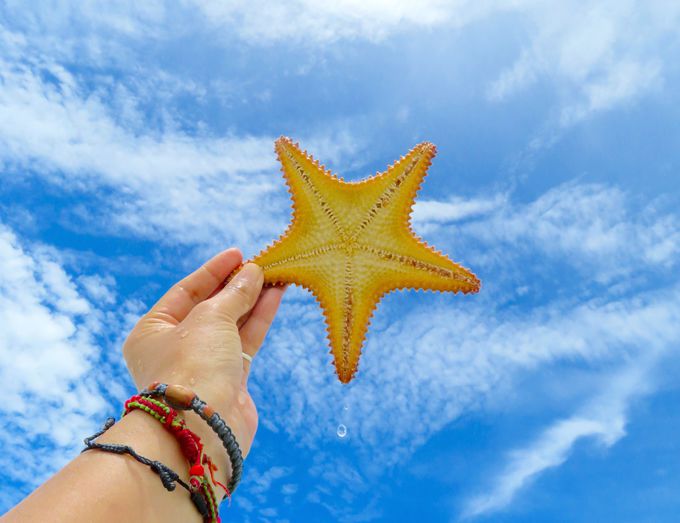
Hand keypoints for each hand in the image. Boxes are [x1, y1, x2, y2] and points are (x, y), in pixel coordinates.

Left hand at [122, 248, 284, 466]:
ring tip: (275, 275)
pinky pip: (246, 341)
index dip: (213, 271)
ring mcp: (203, 365)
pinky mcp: (229, 380)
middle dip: (236, 285)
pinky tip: (275, 297)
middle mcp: (175, 348)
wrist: (203, 429)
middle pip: (210, 307)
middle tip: (261, 264)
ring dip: (252, 300)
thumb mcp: (211, 317)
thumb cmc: (192, 367)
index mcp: (152, 332)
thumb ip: (234, 293)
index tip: (238, 254)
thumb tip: (253, 273)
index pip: (185, 291)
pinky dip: (259, 319)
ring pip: (231, 324)